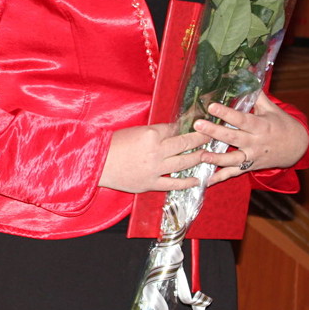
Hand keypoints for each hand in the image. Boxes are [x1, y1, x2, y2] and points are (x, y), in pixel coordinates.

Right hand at [98, 123, 212, 193]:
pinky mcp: (151, 183)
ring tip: (208, 155)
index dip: (184, 127)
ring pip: (183, 162)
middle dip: (200, 138)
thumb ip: (153, 133)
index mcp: (150, 135)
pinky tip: (197, 180)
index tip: (194, 126)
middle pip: (184, 143)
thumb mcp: (134, 131)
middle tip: (211, 135)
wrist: (97, 164)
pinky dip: (187, 182)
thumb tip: (171, 132)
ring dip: (198, 158)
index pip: (174, 129)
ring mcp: (155, 168)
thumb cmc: (113, 144)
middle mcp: (156, 151)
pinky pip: (173, 183)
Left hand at [195, 92, 308, 184]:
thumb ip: (256, 95)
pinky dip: (220, 178)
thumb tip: (247, 74)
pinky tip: (206, 180)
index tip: (212, 106)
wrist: (297, 148)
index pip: (242, 119)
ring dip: (216, 158)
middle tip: (198, 125)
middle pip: (233, 138)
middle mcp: (256, 142)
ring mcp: (253, 156)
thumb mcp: (271, 109)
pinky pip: (234, 173)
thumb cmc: (281, 124)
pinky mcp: (250, 167)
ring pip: (233, 159)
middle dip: (215, 132)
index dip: (227, 113)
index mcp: (261, 125)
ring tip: (201, 155)